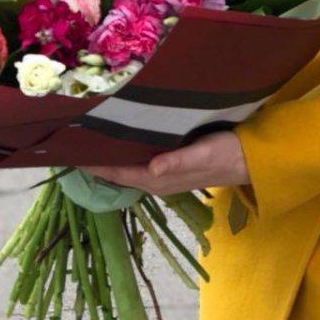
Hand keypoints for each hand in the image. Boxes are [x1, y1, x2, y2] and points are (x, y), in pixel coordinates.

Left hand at [83, 130, 250, 197]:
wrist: (248, 160)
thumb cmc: (225, 154)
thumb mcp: (203, 155)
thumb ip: (178, 162)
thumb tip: (153, 169)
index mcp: (158, 179)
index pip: (116, 174)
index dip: (93, 165)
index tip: (71, 152)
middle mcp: (155, 180)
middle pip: (117, 172)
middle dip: (96, 160)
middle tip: (72, 140)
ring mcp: (162, 174)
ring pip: (126, 167)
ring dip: (109, 157)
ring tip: (89, 139)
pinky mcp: (170, 166)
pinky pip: (138, 162)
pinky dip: (124, 153)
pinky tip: (120, 139)